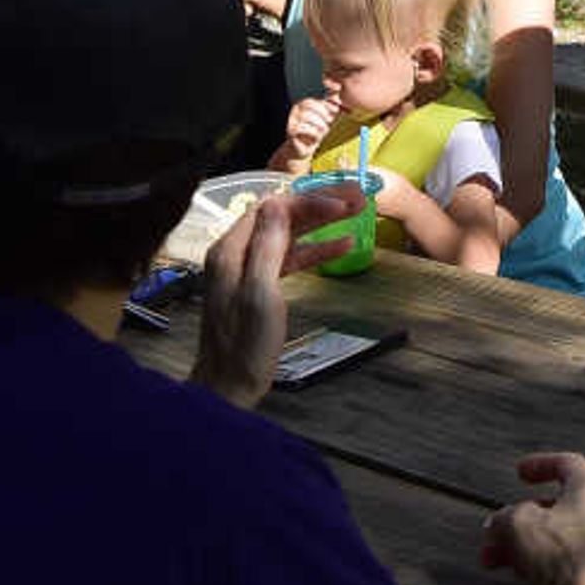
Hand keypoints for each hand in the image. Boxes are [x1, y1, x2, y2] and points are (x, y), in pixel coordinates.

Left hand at [192, 182, 360, 404]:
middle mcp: (236, 254)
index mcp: (231, 251)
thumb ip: (267, 247)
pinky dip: (315, 250)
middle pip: (281, 217)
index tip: (341, 202)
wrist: (228, 385)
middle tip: (356, 199)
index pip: (272, 208)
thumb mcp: (259, 294)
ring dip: (321, 224)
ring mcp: (247, 269)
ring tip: (355, 214)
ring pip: (288, 235)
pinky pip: (289, 257)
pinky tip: (341, 246)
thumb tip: (277, 204)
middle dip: (319, 206)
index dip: (309, 201)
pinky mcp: (258, 285)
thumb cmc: (243, 348)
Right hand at [281, 95, 339, 159]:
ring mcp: (291, 121)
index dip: (324, 104)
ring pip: (305, 116)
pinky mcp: (291, 132)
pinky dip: (312, 132)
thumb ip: (328, 108)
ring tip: (324, 130)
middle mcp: (294, 112)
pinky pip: (301, 128)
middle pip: (308, 105)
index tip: (336, 110)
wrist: (303, 149)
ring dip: (319, 123)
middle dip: (322, 112)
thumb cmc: (314, 133)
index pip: (310, 101)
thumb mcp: (323, 120)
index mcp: (301, 107)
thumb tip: (337, 98)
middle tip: (330, 120)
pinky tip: (317, 138)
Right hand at [480, 452, 584, 584]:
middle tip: (493, 532)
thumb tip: (498, 524)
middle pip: (553, 510)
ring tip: (491, 560)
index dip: (541, 464)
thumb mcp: (520, 522)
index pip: (569, 465)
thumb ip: (505, 517)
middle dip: (516, 520)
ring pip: (552, 539)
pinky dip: (536, 564)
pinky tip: (517, 575)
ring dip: (519, 546)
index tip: (520, 472)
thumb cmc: (563, 549)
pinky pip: (561, 563)